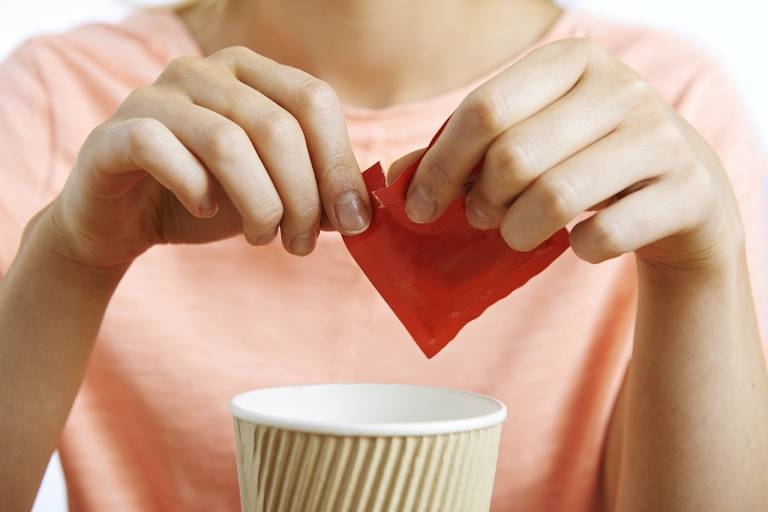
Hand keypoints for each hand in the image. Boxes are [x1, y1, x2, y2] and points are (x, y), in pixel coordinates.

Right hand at [48, 46, 370, 268]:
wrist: (123, 218)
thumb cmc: (206, 198)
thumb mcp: (271, 193)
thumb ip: (313, 191)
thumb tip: (360, 210)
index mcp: (251, 74)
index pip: (314, 101)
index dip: (340, 164)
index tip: (353, 221)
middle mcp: (204, 71)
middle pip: (278, 127)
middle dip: (302, 196)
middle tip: (302, 244)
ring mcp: (156, 95)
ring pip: (228, 142)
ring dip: (259, 204)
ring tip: (264, 238)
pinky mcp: (116, 131)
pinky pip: (163, 151)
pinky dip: (196, 190)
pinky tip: (206, 212)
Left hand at [405, 38, 742, 271]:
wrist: (682, 192)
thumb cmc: (585, 162)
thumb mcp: (529, 142)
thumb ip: (463, 154)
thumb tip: (396, 182)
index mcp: (572, 62)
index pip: (484, 110)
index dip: (440, 165)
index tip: (419, 206)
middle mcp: (621, 87)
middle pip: (513, 157)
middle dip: (480, 202)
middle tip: (478, 218)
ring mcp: (660, 136)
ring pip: (554, 198)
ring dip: (518, 231)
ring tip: (516, 234)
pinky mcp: (687, 191)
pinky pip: (603, 235)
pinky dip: (579, 249)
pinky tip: (579, 242)